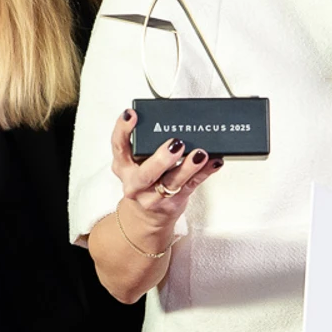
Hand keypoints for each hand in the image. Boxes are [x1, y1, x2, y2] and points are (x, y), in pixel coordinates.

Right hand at [109, 109, 221, 240]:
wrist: (148, 216)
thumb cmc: (144, 181)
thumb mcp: (136, 163)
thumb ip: (147, 144)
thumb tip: (170, 117)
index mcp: (123, 167)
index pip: (118, 147)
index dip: (122, 130)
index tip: (131, 115)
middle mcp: (135, 184)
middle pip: (145, 174)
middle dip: (161, 159)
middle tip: (176, 144)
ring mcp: (154, 197)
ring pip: (171, 183)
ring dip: (188, 167)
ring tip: (200, 154)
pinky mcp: (174, 202)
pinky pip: (191, 186)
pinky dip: (204, 172)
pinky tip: (213, 162)